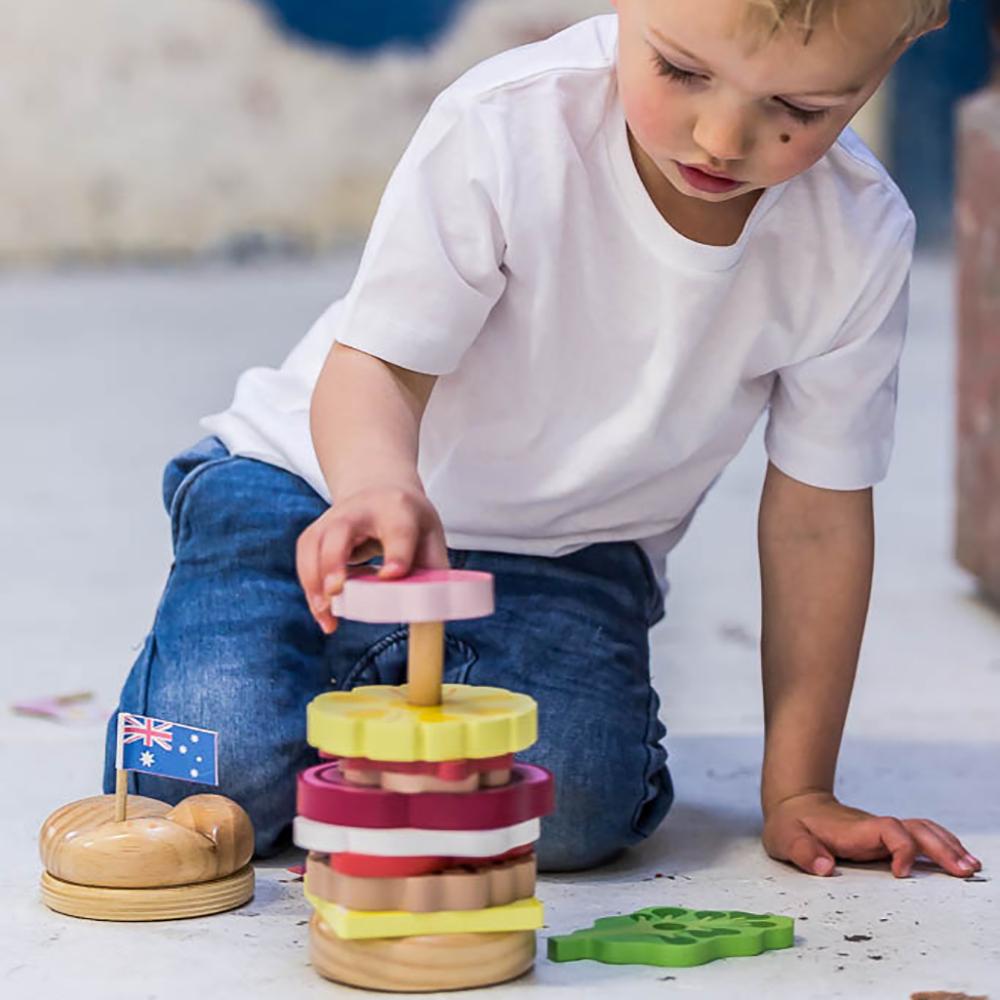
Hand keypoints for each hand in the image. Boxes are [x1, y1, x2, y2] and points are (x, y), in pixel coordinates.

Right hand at [296, 484, 448, 633]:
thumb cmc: (408, 520)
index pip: (397, 530)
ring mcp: (332, 519)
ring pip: (313, 545)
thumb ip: (434, 570)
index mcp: (398, 510)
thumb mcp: (431, 536)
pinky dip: (310, 589)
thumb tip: (433, 613)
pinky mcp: (316, 533)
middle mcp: (360, 510)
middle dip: (334, 560)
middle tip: (336, 591)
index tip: (391, 576)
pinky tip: (323, 612)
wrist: (379, 489)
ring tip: (326, 614)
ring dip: (314, 582)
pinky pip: (305, 560)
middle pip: (340, 530)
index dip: (395, 554)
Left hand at [762, 790, 983, 877]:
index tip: (899, 873)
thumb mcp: (786, 838)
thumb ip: (803, 851)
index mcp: (854, 828)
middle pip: (916, 829)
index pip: (888, 830)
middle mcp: (874, 827)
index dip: (900, 848)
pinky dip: (941, 846)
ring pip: (922, 831)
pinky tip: (957, 860)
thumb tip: (824, 867)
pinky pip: (919, 838)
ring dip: (947, 846)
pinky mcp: (884, 838)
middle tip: (965, 870)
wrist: (795, 805)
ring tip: (971, 867)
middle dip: (942, 848)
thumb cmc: (792, 825)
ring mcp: (881, 831)